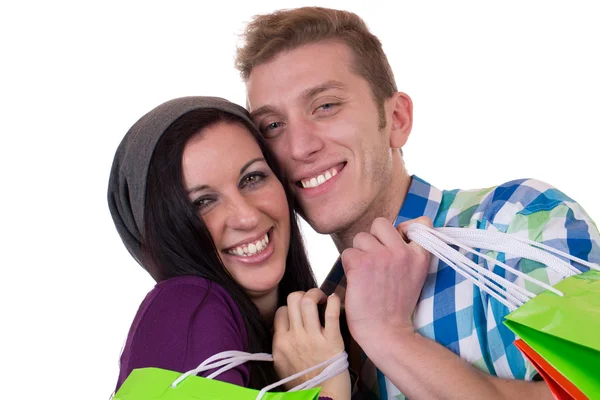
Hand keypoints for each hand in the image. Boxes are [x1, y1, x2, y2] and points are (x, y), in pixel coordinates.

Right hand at [272, 288, 346, 391]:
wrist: (322, 398)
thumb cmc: (303, 383)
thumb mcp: (281, 365)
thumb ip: (281, 345)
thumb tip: (282, 329)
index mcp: (280, 343)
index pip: (281, 311)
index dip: (290, 307)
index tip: (300, 312)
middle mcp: (294, 337)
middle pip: (293, 299)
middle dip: (303, 294)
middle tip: (312, 300)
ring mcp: (313, 338)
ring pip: (308, 300)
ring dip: (317, 293)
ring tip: (323, 298)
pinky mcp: (332, 341)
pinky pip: (331, 312)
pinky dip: (334, 301)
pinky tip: (335, 300)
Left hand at [340, 217, 431, 346]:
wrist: (386, 332)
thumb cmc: (396, 305)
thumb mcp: (415, 275)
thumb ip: (408, 252)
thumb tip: (396, 230)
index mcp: (420, 256)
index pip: (422, 222)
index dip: (405, 228)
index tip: (399, 241)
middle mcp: (402, 252)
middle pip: (380, 223)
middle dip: (374, 239)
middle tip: (375, 261)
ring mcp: (382, 256)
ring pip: (361, 237)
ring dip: (359, 254)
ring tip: (366, 274)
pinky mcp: (361, 263)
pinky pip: (348, 253)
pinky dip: (348, 266)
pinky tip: (357, 282)